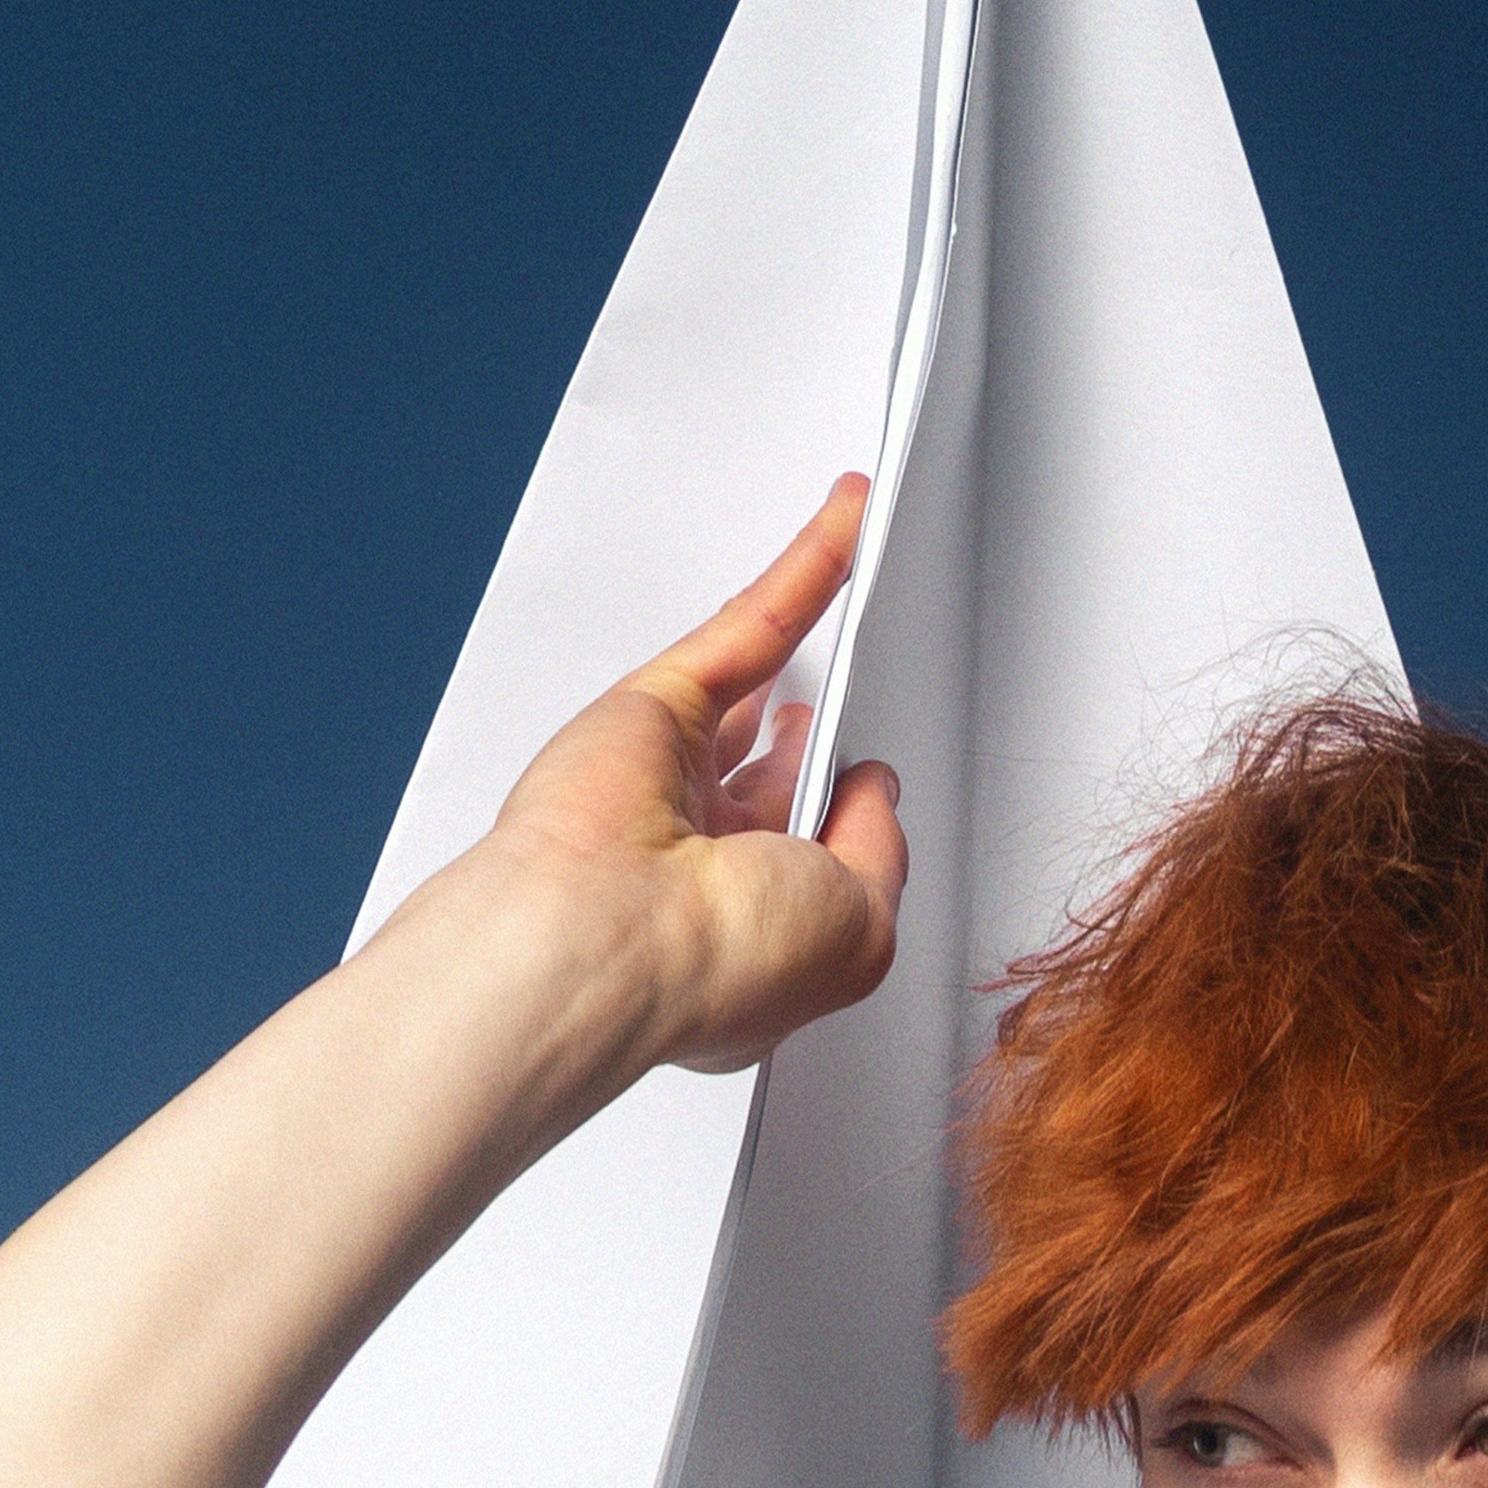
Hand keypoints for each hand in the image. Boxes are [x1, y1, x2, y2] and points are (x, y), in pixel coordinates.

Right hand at [457, 479, 910, 1077]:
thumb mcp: (858, 931)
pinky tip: (849, 524)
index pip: (812, 861)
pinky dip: (805, 570)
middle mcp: (705, 859)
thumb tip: (874, 789)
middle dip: (810, 739)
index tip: (878, 783)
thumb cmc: (716, 963)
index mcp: (754, 929)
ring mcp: (674, 778)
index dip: (850, 821)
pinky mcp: (655, 709)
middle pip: (772, 775)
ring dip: (812, 629)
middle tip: (858, 694)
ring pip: (756, 680)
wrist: (608, 939)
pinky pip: (749, 624)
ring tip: (870, 572)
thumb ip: (880, 852)